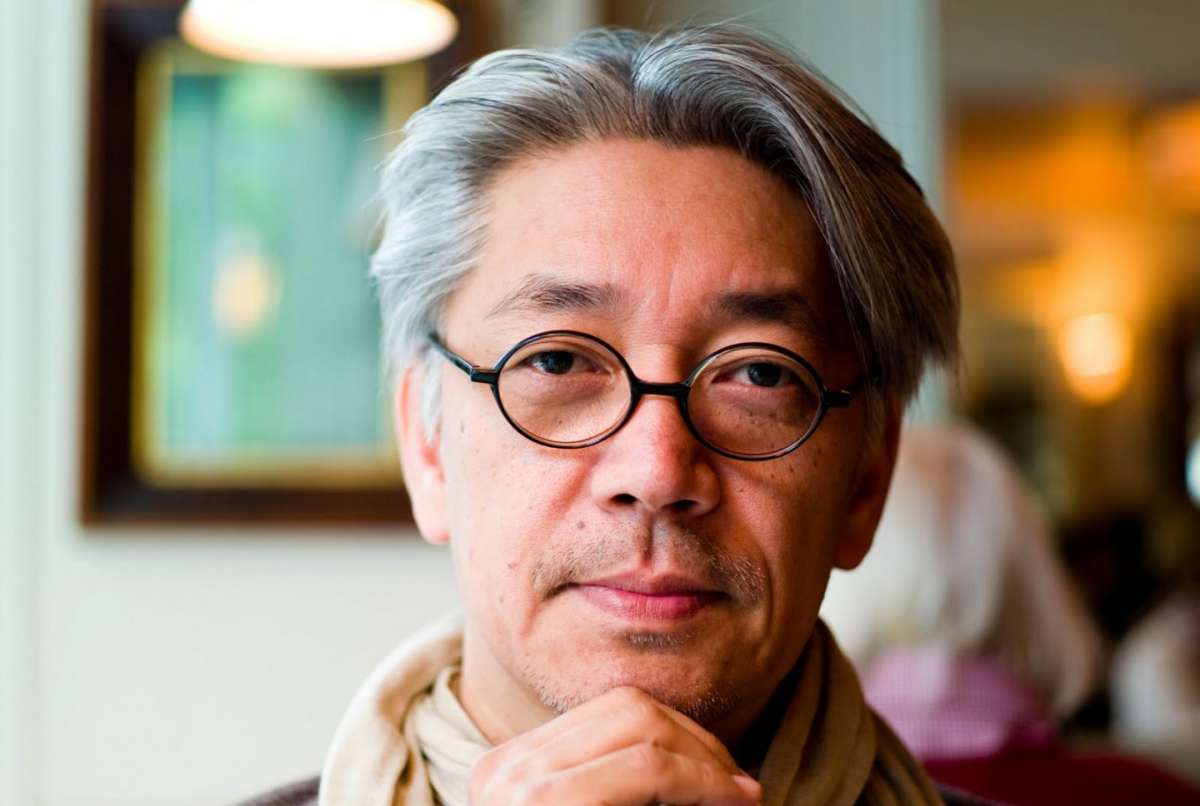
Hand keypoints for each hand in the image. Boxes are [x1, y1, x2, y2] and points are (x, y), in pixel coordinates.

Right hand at [469, 686, 761, 804]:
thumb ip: (620, 789)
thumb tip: (707, 770)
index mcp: (510, 770)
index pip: (614, 713)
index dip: (684, 736)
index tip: (728, 778)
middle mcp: (504, 768)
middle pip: (629, 709)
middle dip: (699, 744)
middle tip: (742, 788)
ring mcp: (517, 784)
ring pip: (642, 732)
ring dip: (704, 765)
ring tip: (738, 798)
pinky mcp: (541, 803)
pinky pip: (646, 769)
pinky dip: (697, 784)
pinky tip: (726, 802)